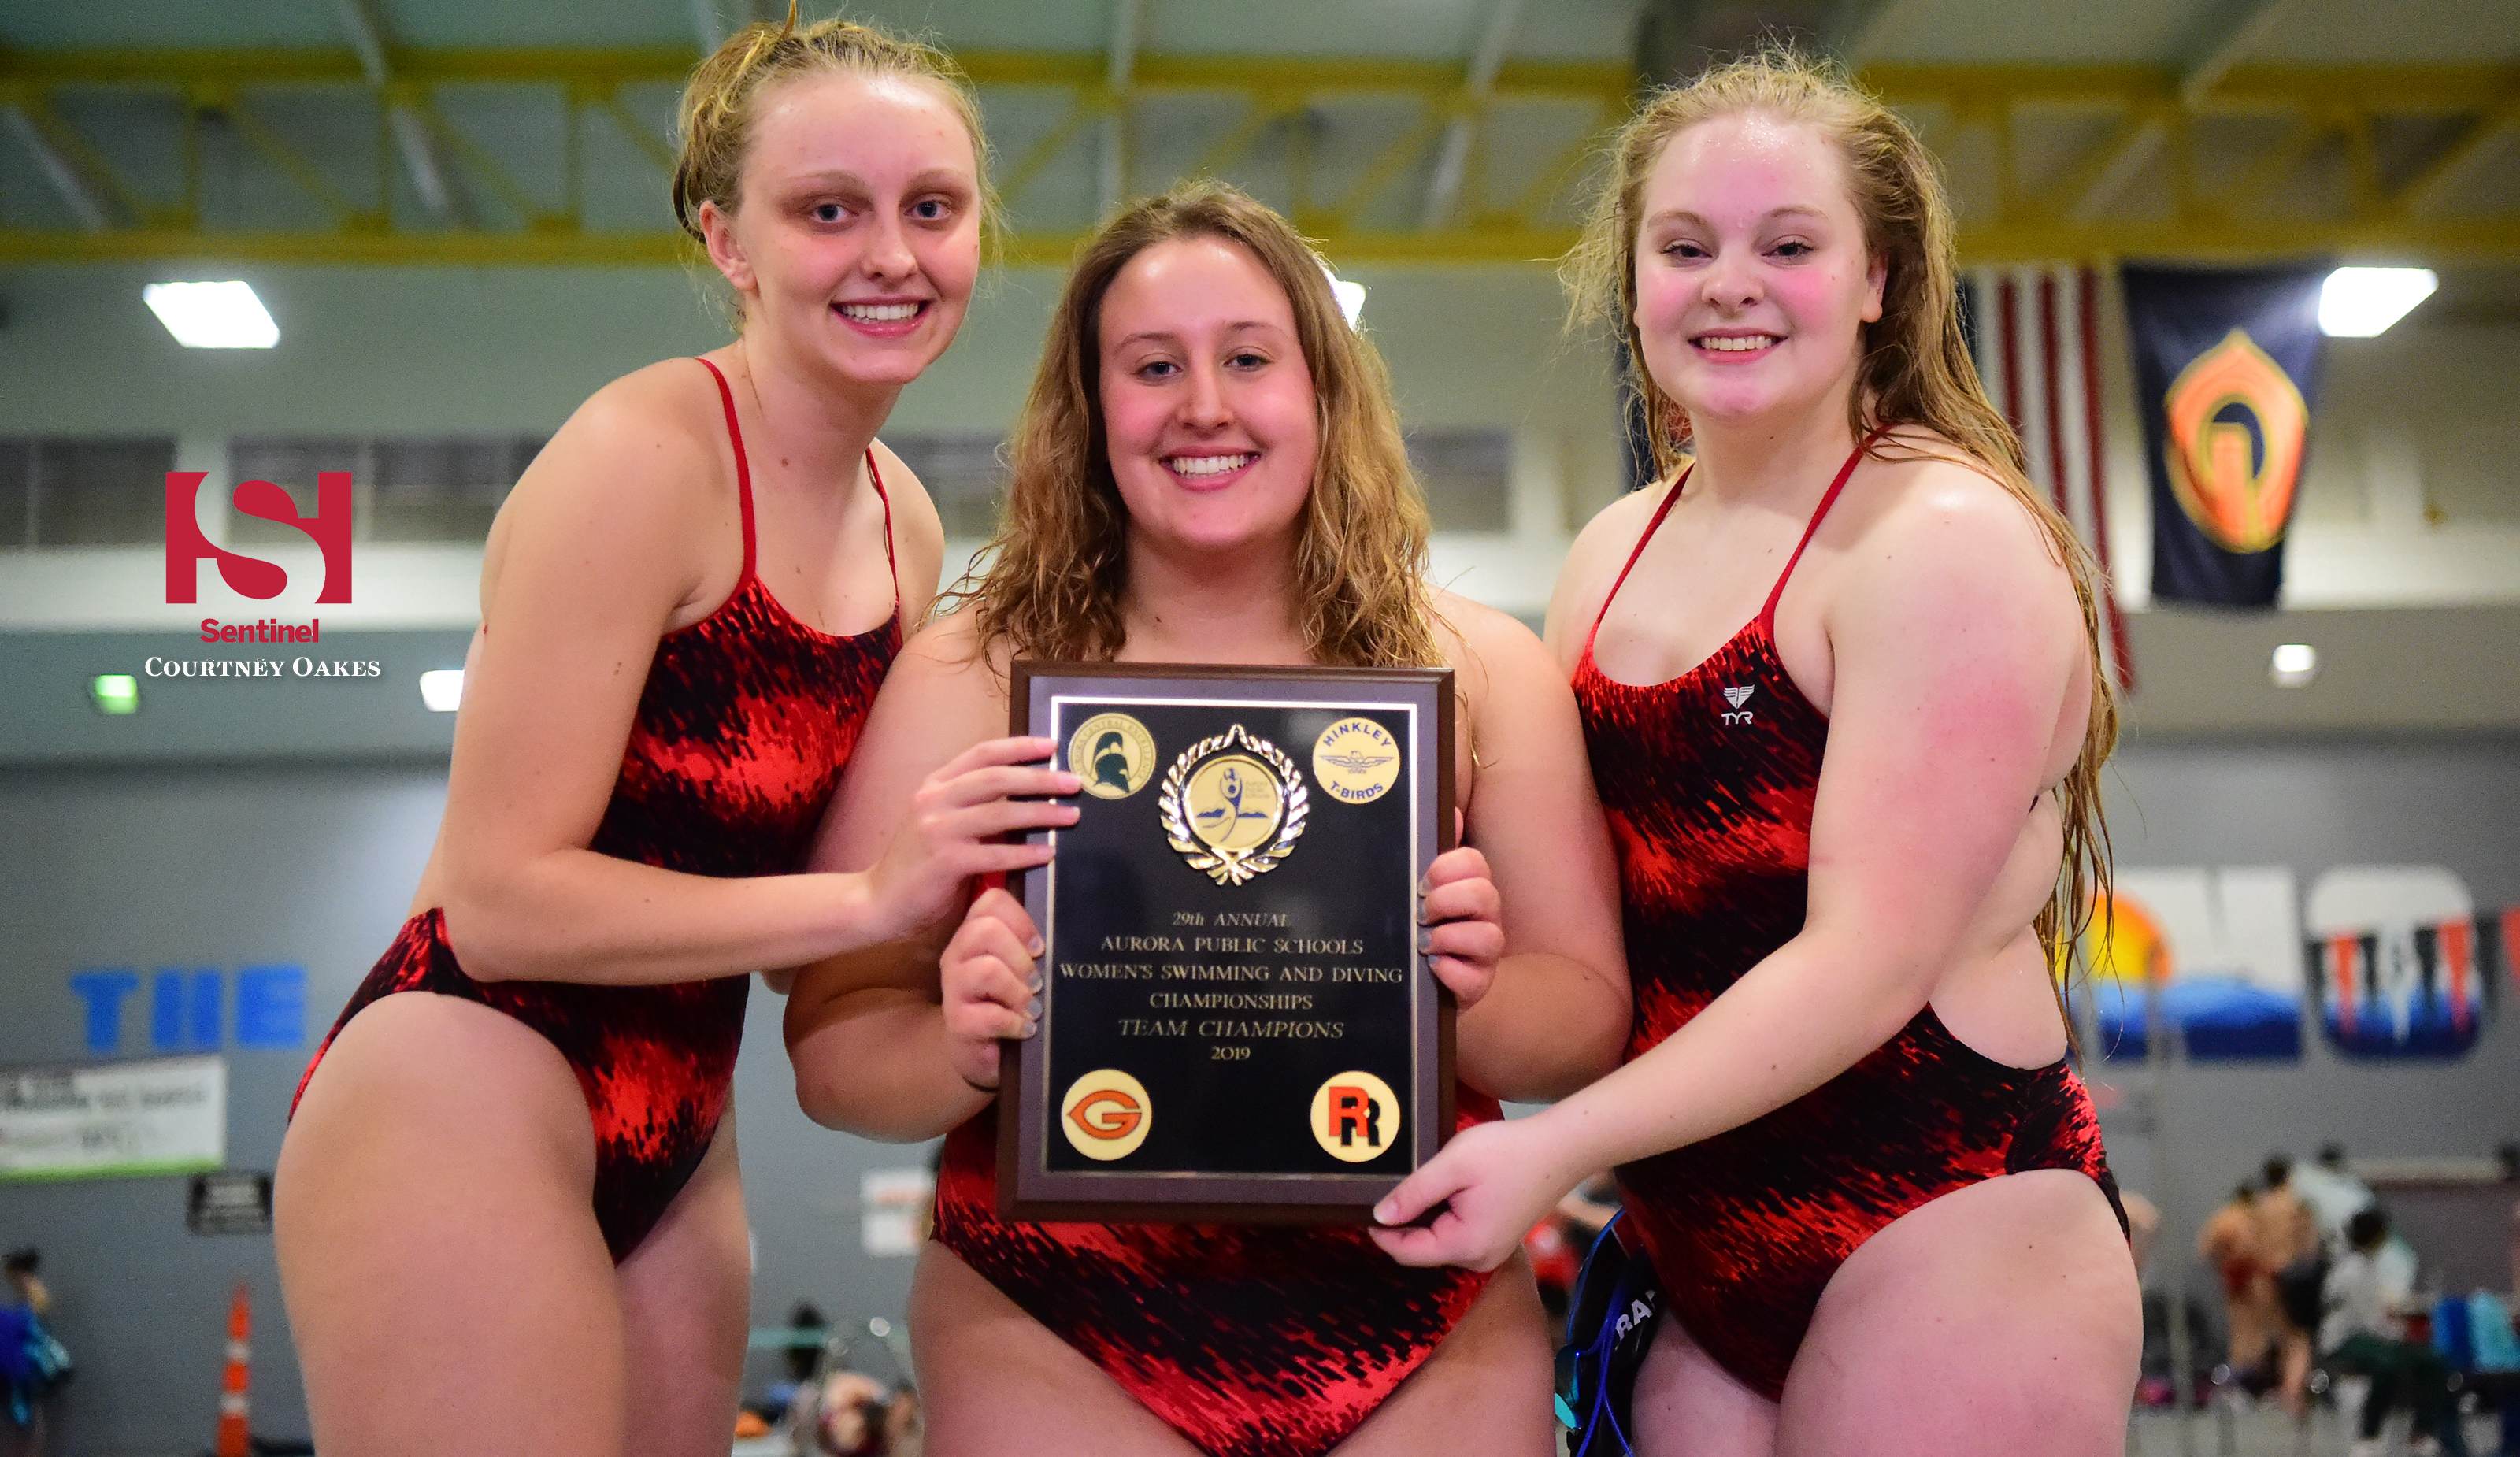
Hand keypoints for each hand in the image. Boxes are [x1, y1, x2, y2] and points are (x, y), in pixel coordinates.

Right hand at [866, 737, 1077, 940]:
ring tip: (1071, 816)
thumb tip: (1027, 800)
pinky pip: (995, 853)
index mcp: (934, 784)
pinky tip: (1048, 853)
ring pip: (1000, 813)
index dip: (1019, 746)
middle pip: (996, 778)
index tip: (1052, 745)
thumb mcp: (941, 824)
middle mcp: (934, 800)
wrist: (878, 902)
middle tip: (1073, 783)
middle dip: (1040, 778)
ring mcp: (937, 829)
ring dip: (1042, 813)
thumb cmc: (918, 865)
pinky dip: (1025, 852)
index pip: (982, 753)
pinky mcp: (944, 861)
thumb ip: (974, 809)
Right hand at [940, 888, 1039, 1090]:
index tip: (1039, 948)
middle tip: (1037, 982)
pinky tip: (1024, 1029)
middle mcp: (958, 954)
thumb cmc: (1011, 1002)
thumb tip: (1072, 929)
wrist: (987, 1053)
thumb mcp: (1023, 968)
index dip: (1022, 921)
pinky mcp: (957, 1022)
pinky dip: (1015, 1023)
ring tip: (1033, 1008)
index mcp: (975, 932)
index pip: (992, 902)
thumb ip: (1035, 946)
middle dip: (1021, 957)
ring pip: (987, 970)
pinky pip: (990, 1015)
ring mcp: (953, 987)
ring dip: (1019, 992)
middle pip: (986, 930)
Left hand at [1368, 1114, 1579, 1270]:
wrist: (1562, 1148)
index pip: (1406, 1252)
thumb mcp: (1453, 1165)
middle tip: (1387, 1188)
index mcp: (1466, 1246)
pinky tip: (1443, 1190)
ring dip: (1423, 1218)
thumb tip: (1380, 1215)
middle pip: (1422, 1250)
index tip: (1360, 1204)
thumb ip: (1414, 1193)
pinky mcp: (1498, 1238)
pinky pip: (1457, 1234)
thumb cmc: (1508, 1153)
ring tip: (1417, 1185)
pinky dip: (1443, 1217)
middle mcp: (1479, 1259)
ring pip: (1439, 1242)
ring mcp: (1491, 1252)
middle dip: (1402, 1224)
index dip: (1380, 1231)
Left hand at [1420, 845, 1502, 1007]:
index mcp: (1473, 888)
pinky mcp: (1478, 985)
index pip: (1475, 863)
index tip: (1422, 881)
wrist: (1421, 982)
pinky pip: (1474, 978)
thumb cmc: (1426, 928)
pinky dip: (1450, 971)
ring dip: (1449, 936)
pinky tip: (1432, 967)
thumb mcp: (1426, 889)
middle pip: (1484, 894)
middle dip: (1446, 900)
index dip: (1447, 868)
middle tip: (1421, 912)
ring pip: (1489, 937)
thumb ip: (1435, 852)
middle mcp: (1487, 918)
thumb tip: (1451, 810)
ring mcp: (1485, 954)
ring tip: (1424, 942)